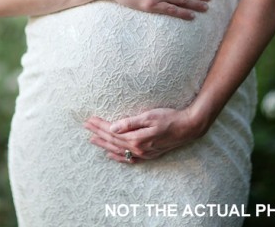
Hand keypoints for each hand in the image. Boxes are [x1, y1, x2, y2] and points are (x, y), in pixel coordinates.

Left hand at [83, 107, 207, 163]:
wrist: (188, 128)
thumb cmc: (169, 118)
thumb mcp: (149, 116)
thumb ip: (130, 123)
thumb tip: (112, 128)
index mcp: (136, 138)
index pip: (112, 131)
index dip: (99, 125)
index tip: (89, 119)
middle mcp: (138, 148)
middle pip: (112, 140)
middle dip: (98, 133)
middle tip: (85, 126)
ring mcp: (143, 153)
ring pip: (118, 149)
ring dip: (104, 144)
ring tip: (92, 139)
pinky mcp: (149, 154)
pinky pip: (129, 158)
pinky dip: (117, 156)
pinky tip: (110, 154)